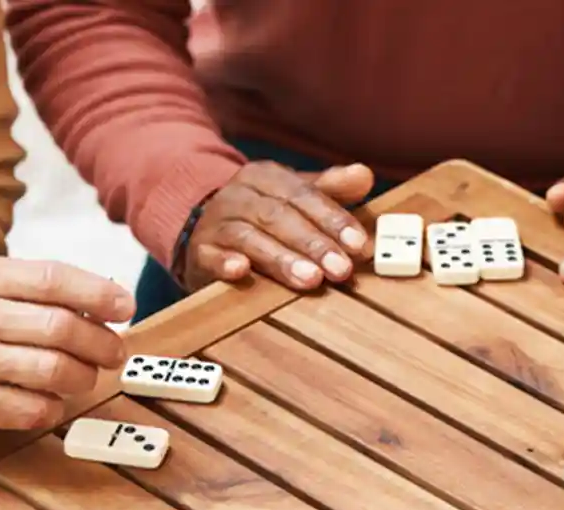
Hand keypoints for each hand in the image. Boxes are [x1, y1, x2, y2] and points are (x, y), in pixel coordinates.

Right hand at [0, 258, 134, 448]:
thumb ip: (36, 292)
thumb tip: (108, 301)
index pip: (52, 278)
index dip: (98, 293)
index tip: (126, 305)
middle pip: (61, 328)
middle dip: (102, 343)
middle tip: (115, 352)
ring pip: (55, 371)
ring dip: (84, 377)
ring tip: (85, 376)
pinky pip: (37, 409)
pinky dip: (55, 407)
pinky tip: (50, 400)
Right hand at [183, 162, 374, 291]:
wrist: (201, 224)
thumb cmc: (260, 213)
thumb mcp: (293, 196)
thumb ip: (329, 189)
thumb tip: (365, 175)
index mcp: (267, 176)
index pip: (304, 196)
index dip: (333, 220)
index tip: (359, 245)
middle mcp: (240, 195)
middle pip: (279, 216)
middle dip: (313, 244)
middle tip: (341, 269)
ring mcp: (216, 222)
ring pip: (250, 238)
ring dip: (280, 258)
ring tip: (310, 279)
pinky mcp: (199, 250)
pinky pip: (210, 254)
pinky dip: (224, 262)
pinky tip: (241, 271)